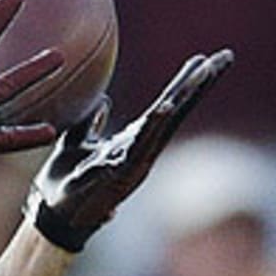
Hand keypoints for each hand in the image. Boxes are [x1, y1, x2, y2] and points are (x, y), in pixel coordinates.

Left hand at [26, 49, 233, 252]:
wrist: (53, 217)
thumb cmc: (64, 182)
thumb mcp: (74, 144)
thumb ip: (89, 123)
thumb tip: (104, 100)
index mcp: (132, 142)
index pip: (165, 108)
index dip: (184, 85)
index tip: (205, 60)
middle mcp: (139, 152)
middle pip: (174, 113)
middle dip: (198, 86)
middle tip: (223, 58)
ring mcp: (132, 165)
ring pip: (162, 127)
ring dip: (182, 99)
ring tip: (202, 72)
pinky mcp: (118, 177)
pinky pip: (137, 148)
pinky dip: (152, 128)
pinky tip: (165, 107)